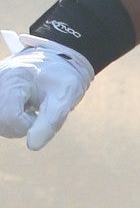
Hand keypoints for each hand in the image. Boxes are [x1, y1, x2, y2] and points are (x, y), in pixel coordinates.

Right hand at [0, 30, 94, 150]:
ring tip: (30, 110)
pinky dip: (11, 120)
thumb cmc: (62, 77)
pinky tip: (21, 111)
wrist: (57, 62)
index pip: (9, 118)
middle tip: (37, 113)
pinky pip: (1, 119)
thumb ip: (51, 121)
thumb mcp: (65, 96)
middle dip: (21, 126)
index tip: (42, 115)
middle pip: (1, 122)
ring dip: (15, 124)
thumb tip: (33, 146)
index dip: (27, 125)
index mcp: (14, 79)